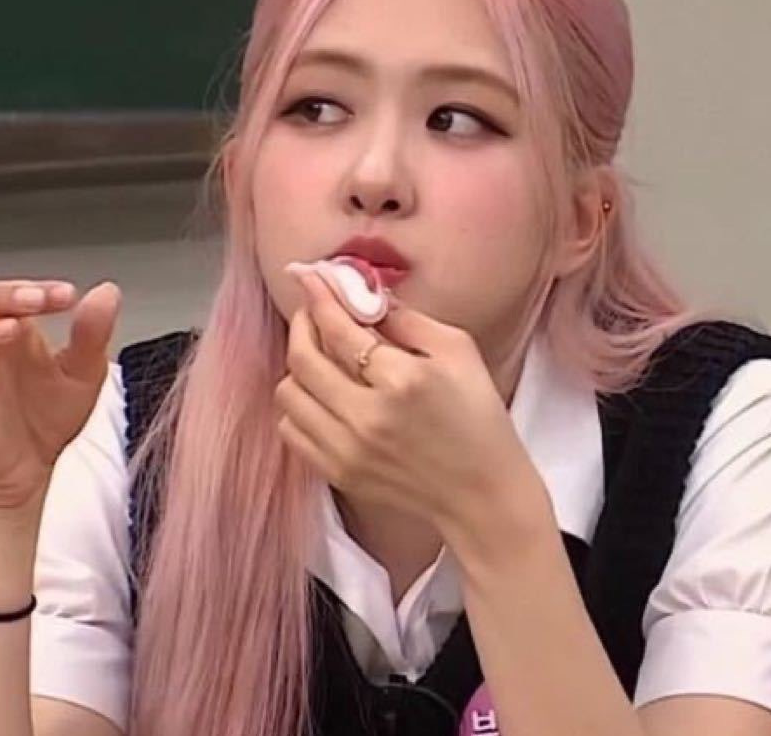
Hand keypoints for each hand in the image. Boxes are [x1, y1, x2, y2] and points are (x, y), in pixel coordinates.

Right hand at [0, 279, 120, 511]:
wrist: (30, 469)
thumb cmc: (46, 416)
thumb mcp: (83, 372)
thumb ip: (92, 333)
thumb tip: (108, 292)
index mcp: (4, 328)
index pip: (6, 295)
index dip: (30, 290)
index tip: (66, 296)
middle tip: (34, 299)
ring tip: (11, 328)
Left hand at [274, 269, 527, 527]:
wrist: (482, 494)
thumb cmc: (478, 417)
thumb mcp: (458, 351)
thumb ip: (407, 318)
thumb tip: (364, 293)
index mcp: (402, 380)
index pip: (340, 329)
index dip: (319, 297)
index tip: (310, 276)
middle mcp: (367, 417)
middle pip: (302, 359)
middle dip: (302, 323)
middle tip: (313, 311)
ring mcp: (347, 450)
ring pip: (289, 394)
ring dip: (298, 366)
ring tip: (320, 355)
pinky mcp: (338, 474)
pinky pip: (291, 430)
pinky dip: (298, 405)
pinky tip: (321, 395)